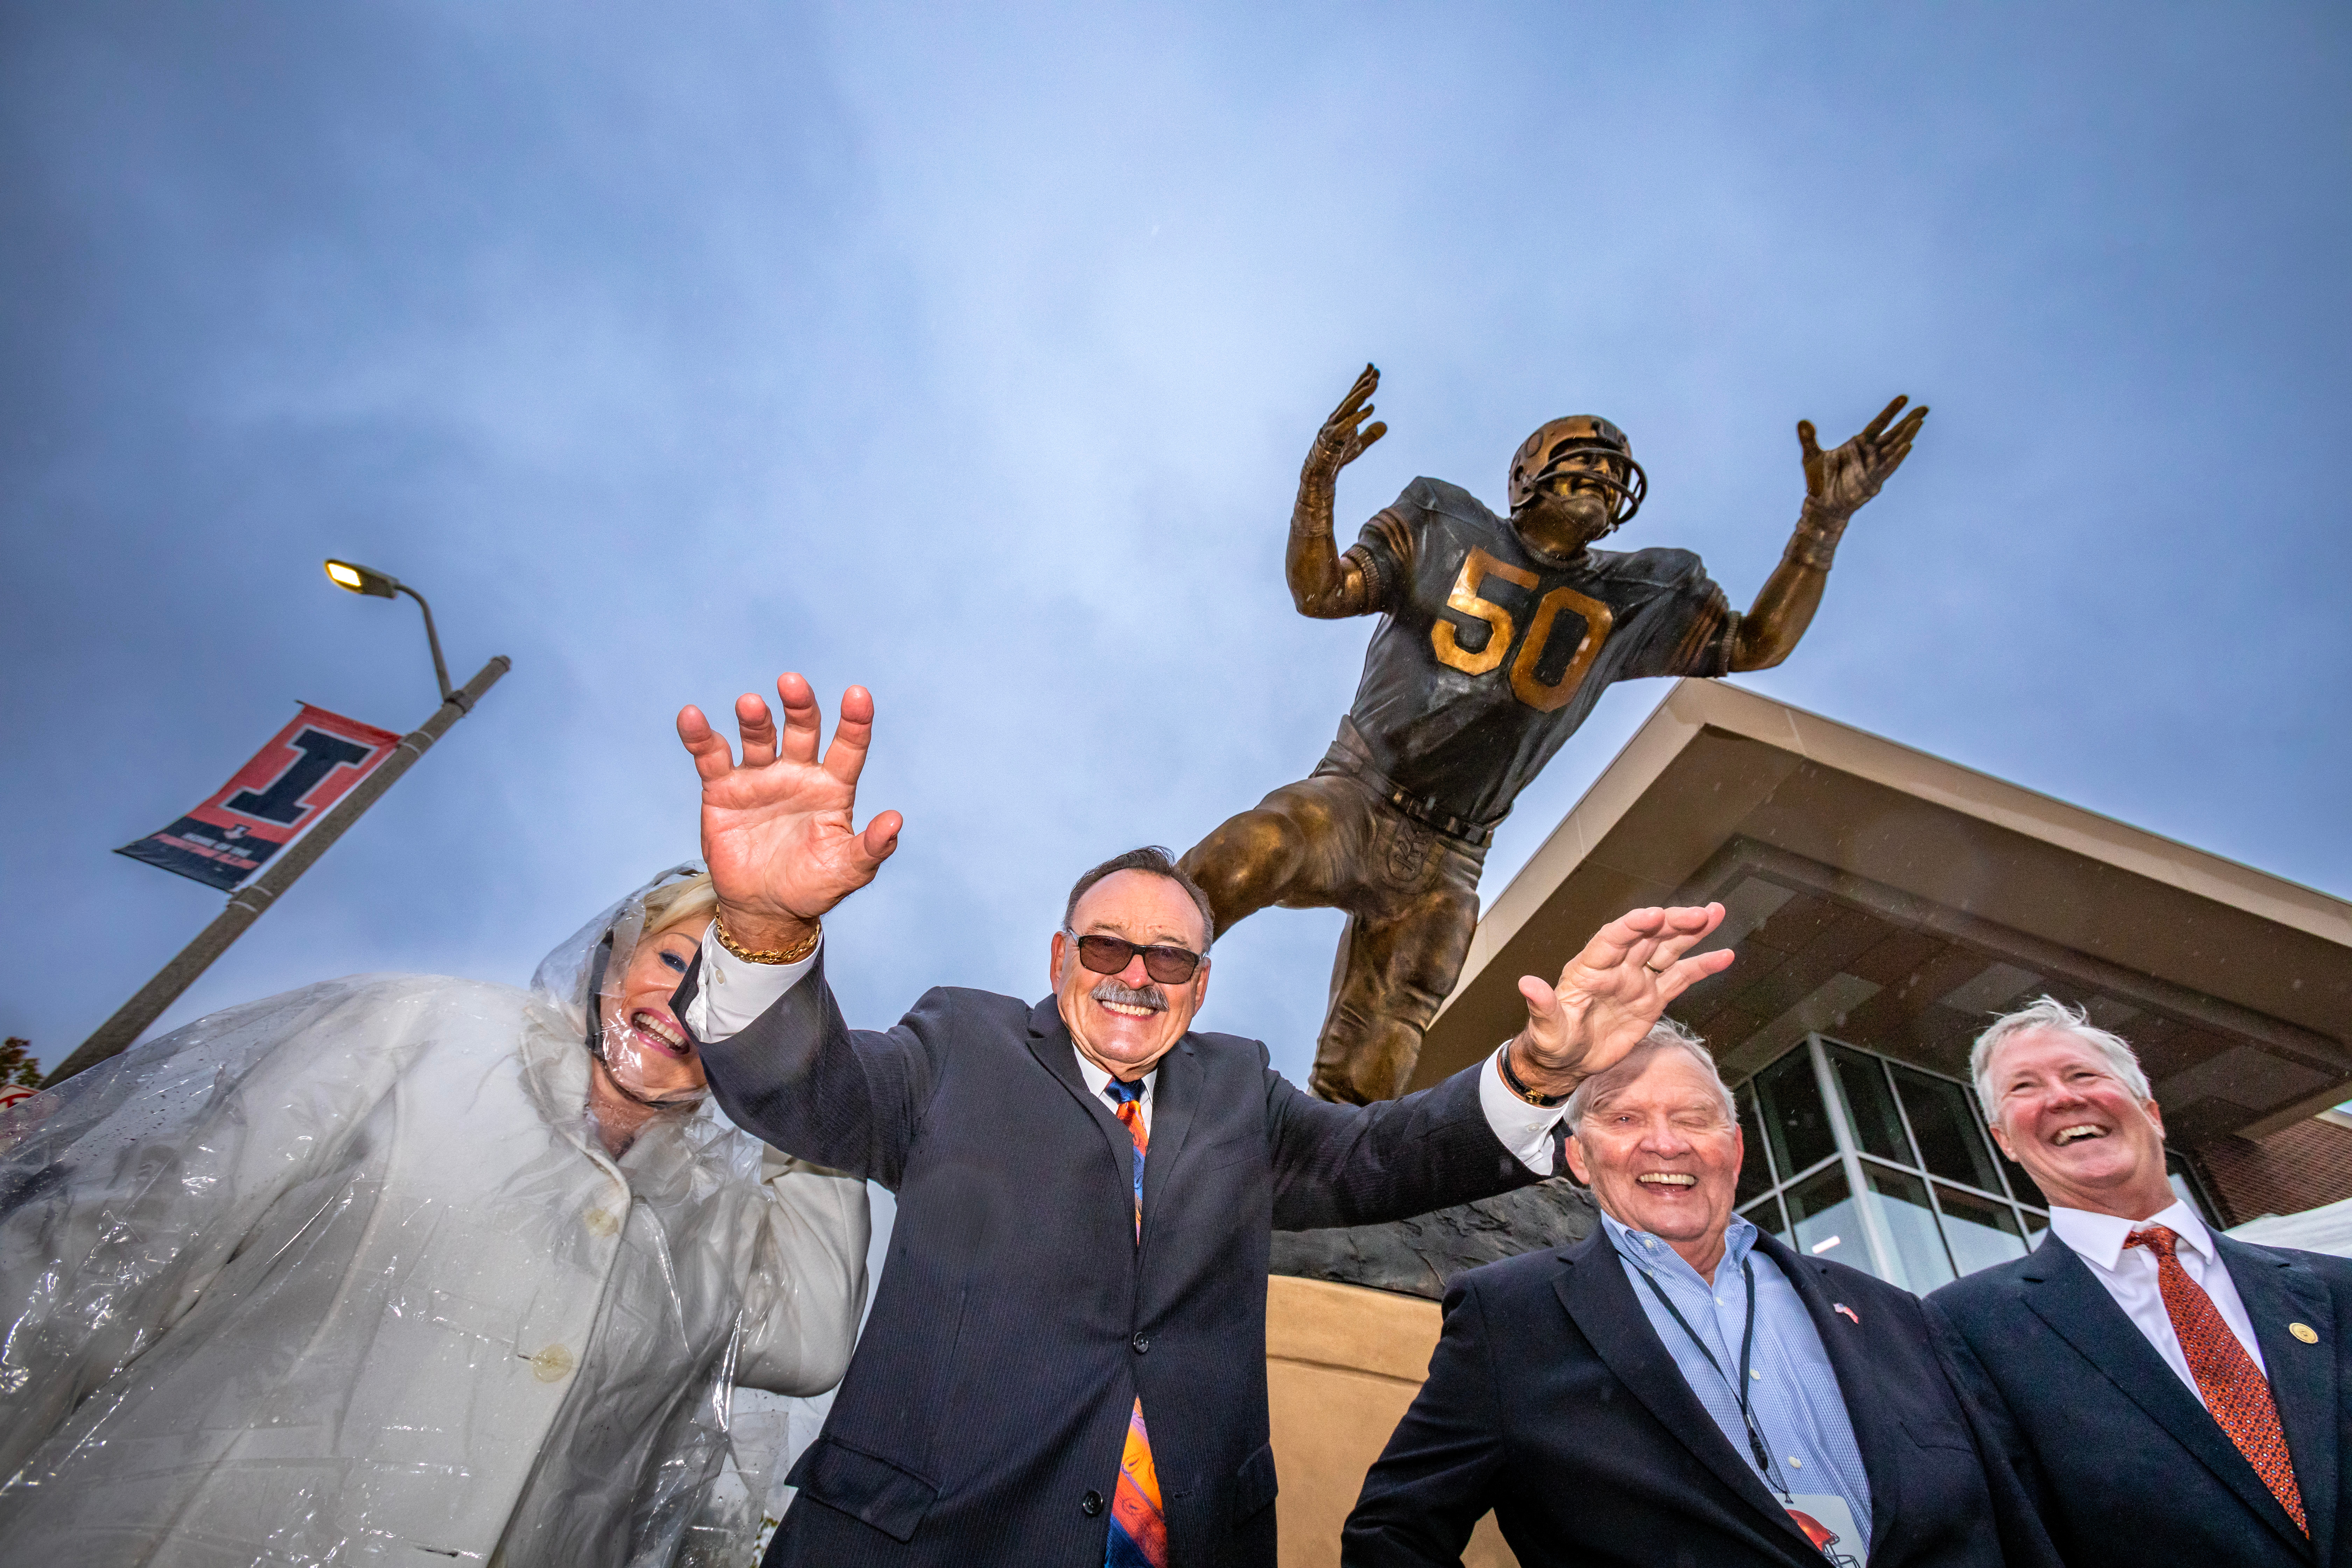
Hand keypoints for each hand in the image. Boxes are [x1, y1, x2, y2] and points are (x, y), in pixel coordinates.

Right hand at [676, 674, 901, 950]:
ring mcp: (760, 777)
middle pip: (802, 730)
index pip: (848, 747)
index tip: (858, 695)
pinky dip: (700, 736)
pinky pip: (711, 756)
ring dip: (755, 719)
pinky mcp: (723, 789)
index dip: (854, 722)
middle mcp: (798, 773)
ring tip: (751, 704)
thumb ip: (871, 847)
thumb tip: (895, 821)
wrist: (764, 908)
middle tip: (792, 683)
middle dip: (799, 706)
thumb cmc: (813, 885)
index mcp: (832, 787)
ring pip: (759, 737)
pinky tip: (692, 717)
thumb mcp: (848, 871)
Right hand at [1306, 363, 1387, 477]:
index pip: (1355, 394)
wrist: (1322, 471)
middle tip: (1376, 370)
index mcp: (1343, 415)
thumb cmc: (1339, 455)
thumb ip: (1371, 434)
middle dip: (1364, 382)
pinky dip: (1359, 416)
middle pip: (1353, 396)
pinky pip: (1348, 424)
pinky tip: (1371, 408)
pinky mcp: (1333, 437)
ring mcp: (1334, 425)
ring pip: (1350, 405)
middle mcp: (1338, 416)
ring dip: (1362, 393)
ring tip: (1374, 383)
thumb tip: (1385, 425)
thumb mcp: (1359, 444)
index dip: (1364, 380)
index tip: (1374, 368)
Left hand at [1507, 905, 1735, 1097]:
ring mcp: (1637, 980)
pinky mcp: (1652, 998)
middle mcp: (1616, 967)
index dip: (1633, 926)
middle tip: (1701, 913)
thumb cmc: (1552, 1041)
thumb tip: (1527, 984)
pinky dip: (1701, 966)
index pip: (1612, 939)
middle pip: (1647, 937)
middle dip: (1673, 922)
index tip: (1653, 915)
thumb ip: (1542, 1005)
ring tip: (1716, 913)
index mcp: (1589, 968)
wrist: (1567, 1061)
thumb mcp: (1545, 1028)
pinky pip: (1680, 978)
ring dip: (1691, 931)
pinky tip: (1723, 956)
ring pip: (1667, 949)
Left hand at [1797, 394, 1927, 519]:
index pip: (1879, 423)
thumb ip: (1808, 439)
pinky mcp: (1873, 480)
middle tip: (1925, 408)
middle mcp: (1870, 453)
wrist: (1819, 505)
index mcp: (1859, 444)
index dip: (1891, 411)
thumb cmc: (1818, 482)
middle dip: (1909, 421)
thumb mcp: (1811, 456)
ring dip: (1907, 435)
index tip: (1905, 398)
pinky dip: (1897, 456)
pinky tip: (1908, 445)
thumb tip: (1802, 422)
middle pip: (1894, 433)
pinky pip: (1887, 466)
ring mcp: (1873, 466)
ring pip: (1894, 448)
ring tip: (1919, 421)